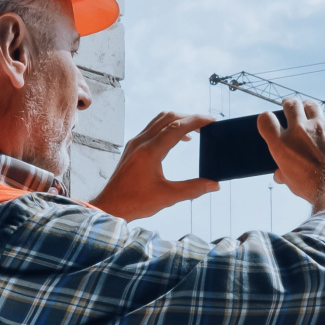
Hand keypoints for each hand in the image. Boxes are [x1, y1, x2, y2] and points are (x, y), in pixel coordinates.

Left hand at [91, 112, 218, 220]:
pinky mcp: (133, 147)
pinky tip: (178, 138)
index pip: (177, 127)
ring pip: (159, 120)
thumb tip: (214, 185)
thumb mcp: (168, 197)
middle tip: (206, 125)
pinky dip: (168, 127)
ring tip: (195, 130)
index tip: (211, 120)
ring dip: (178, 120)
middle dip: (189, 118)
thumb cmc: (136, 202)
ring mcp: (135, 143)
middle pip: (168, 118)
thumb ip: (193, 189)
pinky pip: (152, 128)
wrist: (110, 206)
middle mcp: (141, 142)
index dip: (196, 121)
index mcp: (150, 152)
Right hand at [258, 98, 324, 204]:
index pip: (266, 119)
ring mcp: (321, 127)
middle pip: (291, 104)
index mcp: (283, 144)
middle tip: (289, 107)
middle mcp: (300, 130)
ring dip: (307, 107)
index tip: (270, 121)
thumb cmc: (315, 189)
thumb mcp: (293, 183)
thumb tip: (279, 174)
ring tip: (307, 111)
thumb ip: (284, 174)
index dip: (266, 119)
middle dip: (288, 104)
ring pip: (311, 105)